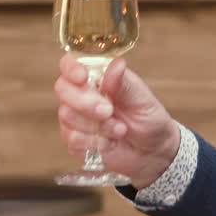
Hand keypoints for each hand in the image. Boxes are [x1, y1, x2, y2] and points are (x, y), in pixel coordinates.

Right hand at [54, 54, 181, 189]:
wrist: (152, 151)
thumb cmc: (148, 118)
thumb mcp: (141, 98)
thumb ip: (123, 84)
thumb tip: (116, 64)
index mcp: (96, 76)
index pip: (70, 64)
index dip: (71, 69)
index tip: (83, 77)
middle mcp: (80, 94)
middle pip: (63, 89)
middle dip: (85, 102)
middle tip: (109, 111)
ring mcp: (75, 118)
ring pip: (67, 115)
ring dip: (97, 125)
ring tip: (120, 129)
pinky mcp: (75, 141)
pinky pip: (73, 139)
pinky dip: (95, 142)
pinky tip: (111, 142)